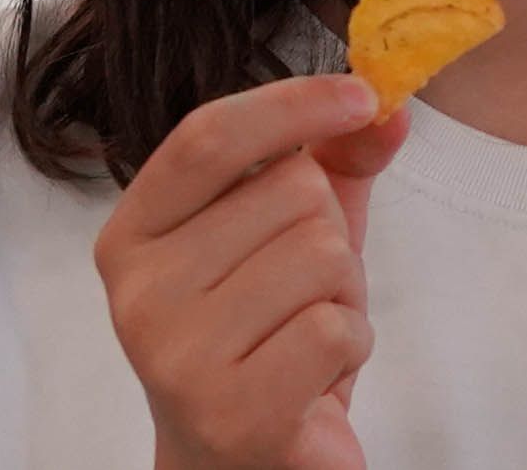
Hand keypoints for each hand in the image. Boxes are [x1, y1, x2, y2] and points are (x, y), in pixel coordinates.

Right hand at [93, 74, 408, 469]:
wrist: (242, 460)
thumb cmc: (268, 326)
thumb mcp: (296, 224)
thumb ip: (336, 156)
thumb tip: (391, 108)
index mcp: (134, 231)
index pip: (209, 134)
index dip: (293, 101)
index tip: (362, 94)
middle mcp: (138, 292)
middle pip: (290, 189)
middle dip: (328, 231)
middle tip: (298, 291)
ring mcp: (176, 357)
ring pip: (321, 253)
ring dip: (343, 291)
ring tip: (303, 333)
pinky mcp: (232, 414)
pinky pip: (335, 327)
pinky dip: (351, 344)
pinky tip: (314, 376)